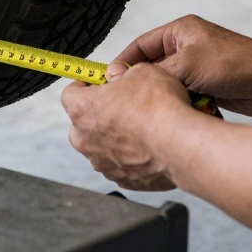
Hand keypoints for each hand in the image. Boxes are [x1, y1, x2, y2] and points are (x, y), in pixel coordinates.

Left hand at [61, 63, 191, 190]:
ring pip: (102, 145)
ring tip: (141, 127)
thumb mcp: (140, 71)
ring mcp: (102, 163)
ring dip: (115, 137)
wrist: (182, 146)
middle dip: (99, 113)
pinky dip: (131, 156)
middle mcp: (85, 140)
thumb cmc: (159, 108)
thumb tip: (117, 74)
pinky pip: (121, 164)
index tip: (99, 84)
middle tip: (123, 105)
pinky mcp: (122, 179)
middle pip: (83, 123)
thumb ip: (122, 73)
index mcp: (82, 109)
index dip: (85, 87)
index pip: (70, 94)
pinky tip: (149, 146)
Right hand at [113, 15, 251, 116]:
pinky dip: (179, 105)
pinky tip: (174, 114)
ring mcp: (196, 67)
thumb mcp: (187, 65)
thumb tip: (125, 78)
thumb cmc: (236, 64)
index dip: (123, 63)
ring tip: (151, 109)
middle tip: (125, 99)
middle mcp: (186, 47)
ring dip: (164, 96)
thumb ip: (153, 71)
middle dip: (143, 84)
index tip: (107, 80)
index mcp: (179, 32)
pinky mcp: (205, 86)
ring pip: (166, 85)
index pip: (139, 45)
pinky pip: (182, 96)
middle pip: (151, 67)